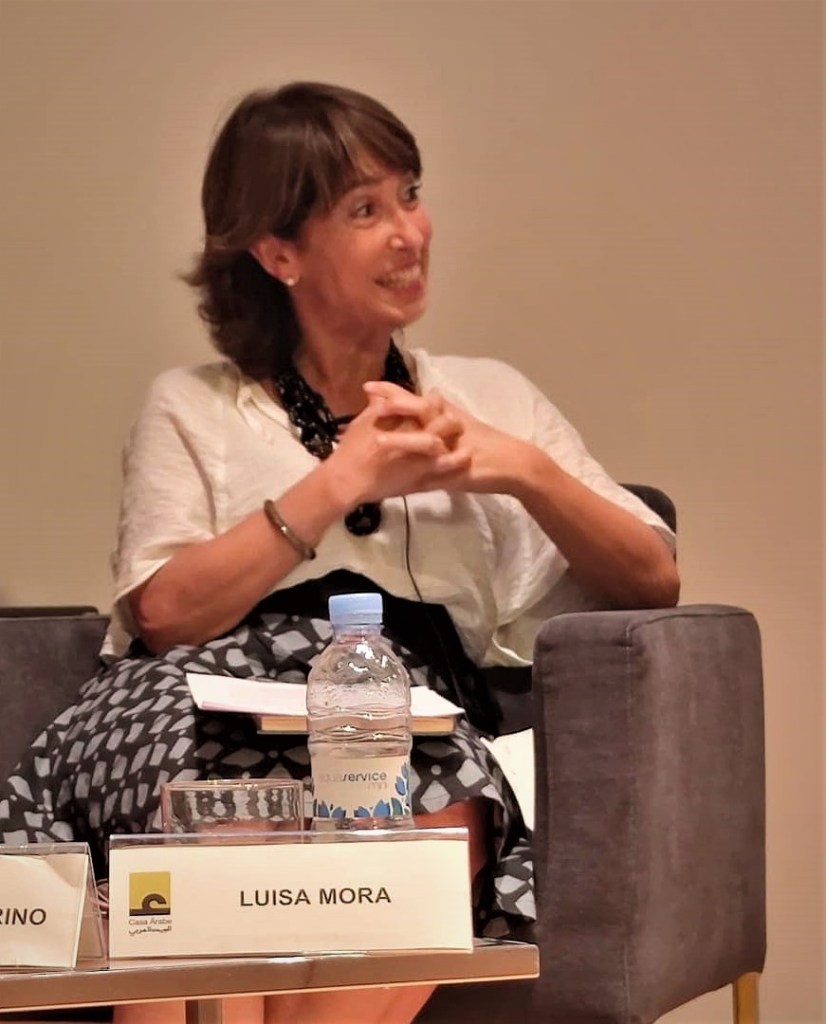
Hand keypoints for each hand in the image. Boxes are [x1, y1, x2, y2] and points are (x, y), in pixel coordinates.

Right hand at [321, 383, 469, 506]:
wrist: (346, 481)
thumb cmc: (351, 448)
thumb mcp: (363, 420)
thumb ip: (379, 404)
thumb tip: (387, 392)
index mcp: (402, 422)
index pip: (428, 405)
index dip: (435, 402)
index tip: (437, 399)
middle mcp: (415, 440)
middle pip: (445, 425)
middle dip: (452, 422)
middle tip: (456, 422)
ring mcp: (420, 463)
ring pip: (449, 452)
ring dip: (459, 447)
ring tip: (468, 448)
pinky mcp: (419, 483)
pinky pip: (444, 476)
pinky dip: (455, 468)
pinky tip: (461, 464)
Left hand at [364, 382, 527, 495]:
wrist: (512, 463)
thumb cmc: (486, 443)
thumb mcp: (462, 422)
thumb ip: (442, 412)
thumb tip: (428, 395)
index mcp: (446, 414)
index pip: (416, 399)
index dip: (392, 392)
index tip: (368, 387)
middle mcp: (447, 426)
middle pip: (418, 411)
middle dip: (392, 405)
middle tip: (367, 402)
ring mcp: (451, 448)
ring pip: (423, 440)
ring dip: (400, 440)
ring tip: (376, 441)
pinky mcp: (454, 469)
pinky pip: (432, 474)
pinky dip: (415, 478)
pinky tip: (396, 483)